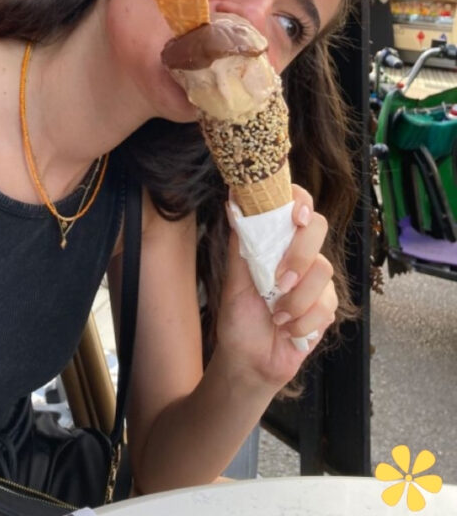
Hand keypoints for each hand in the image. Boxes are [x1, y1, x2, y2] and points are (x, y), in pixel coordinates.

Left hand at [215, 185, 337, 390]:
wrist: (250, 361)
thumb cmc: (238, 318)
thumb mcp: (233, 280)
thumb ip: (240, 244)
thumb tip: (234, 203)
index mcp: (273, 242)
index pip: (295, 205)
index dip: (300, 201)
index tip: (295, 217)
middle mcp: (297, 254)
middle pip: (318, 227)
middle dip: (299, 255)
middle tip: (278, 282)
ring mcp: (314, 279)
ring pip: (324, 269)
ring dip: (296, 299)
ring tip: (277, 316)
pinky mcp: (326, 305)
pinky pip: (327, 304)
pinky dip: (303, 321)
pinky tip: (288, 330)